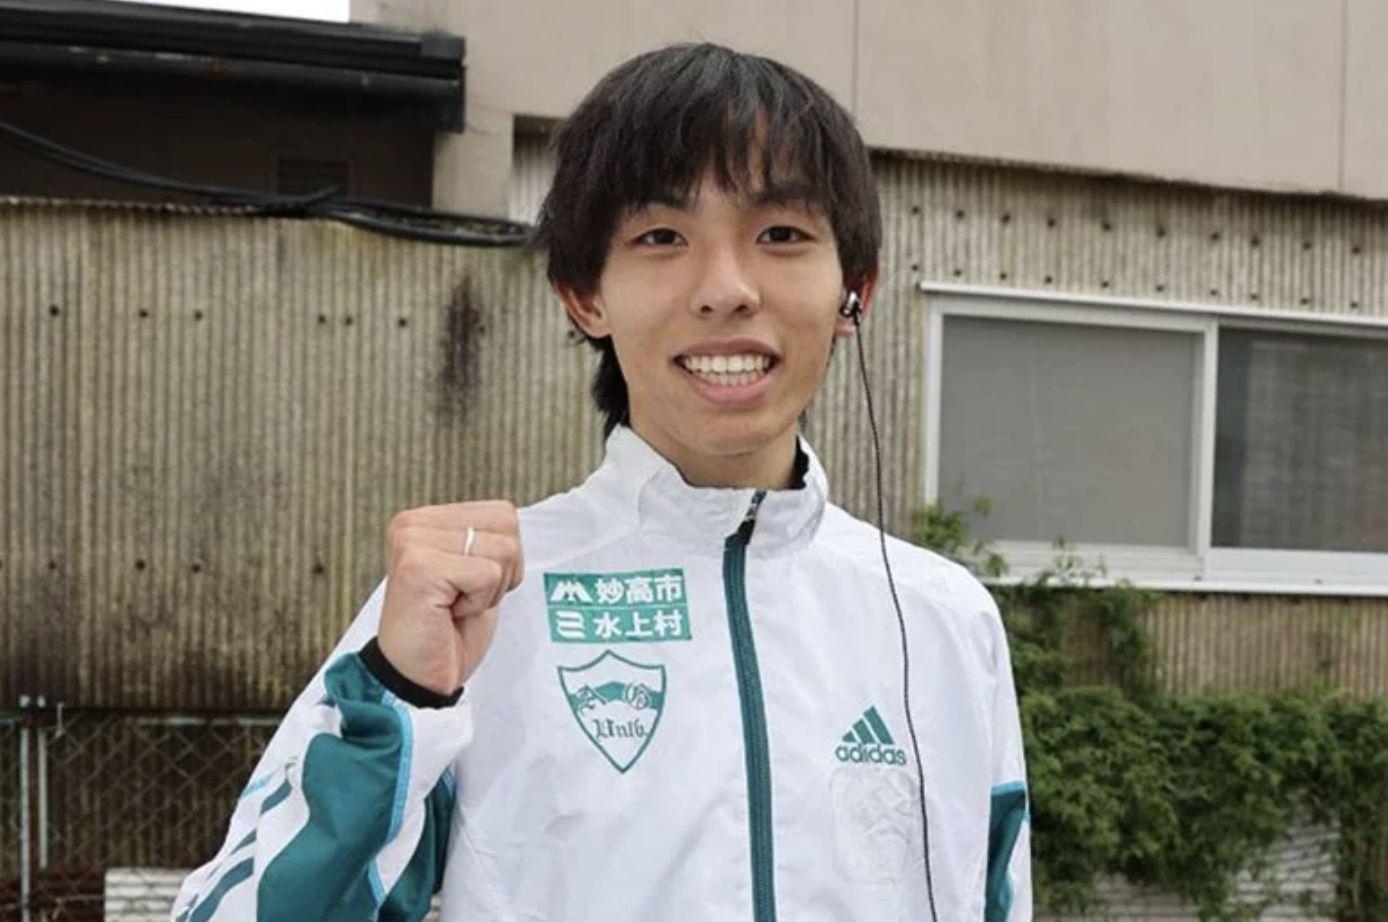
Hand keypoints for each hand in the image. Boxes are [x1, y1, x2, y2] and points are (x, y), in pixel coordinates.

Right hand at [376, 501, 523, 695]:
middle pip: (507, 525)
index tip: (467, 586)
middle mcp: (414, 524)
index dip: (503, 559)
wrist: (417, 678)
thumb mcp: (474, 572)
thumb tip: (512, 519)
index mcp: (426, 519)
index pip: (503, 514)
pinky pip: (488, 575)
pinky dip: (479, 603)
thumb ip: (487, 540)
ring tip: (454, 605)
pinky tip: (448, 614)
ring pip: (502, 549)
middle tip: (462, 598)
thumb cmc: (447, 631)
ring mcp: (414, 542)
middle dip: (500, 571)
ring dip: (489, 590)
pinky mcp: (419, 567)